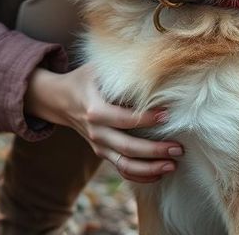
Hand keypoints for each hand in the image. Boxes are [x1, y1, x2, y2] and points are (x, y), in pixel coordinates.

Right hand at [25, 62, 180, 183]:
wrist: (60, 99)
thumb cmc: (86, 78)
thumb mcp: (100, 67)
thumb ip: (123, 68)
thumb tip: (155, 64)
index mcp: (95, 110)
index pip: (124, 119)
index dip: (146, 119)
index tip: (167, 115)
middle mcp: (96, 132)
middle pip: (127, 147)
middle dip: (154, 150)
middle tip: (178, 148)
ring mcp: (98, 146)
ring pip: (124, 164)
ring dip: (149, 168)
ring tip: (173, 164)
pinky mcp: (102, 153)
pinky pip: (121, 169)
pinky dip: (139, 175)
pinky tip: (158, 173)